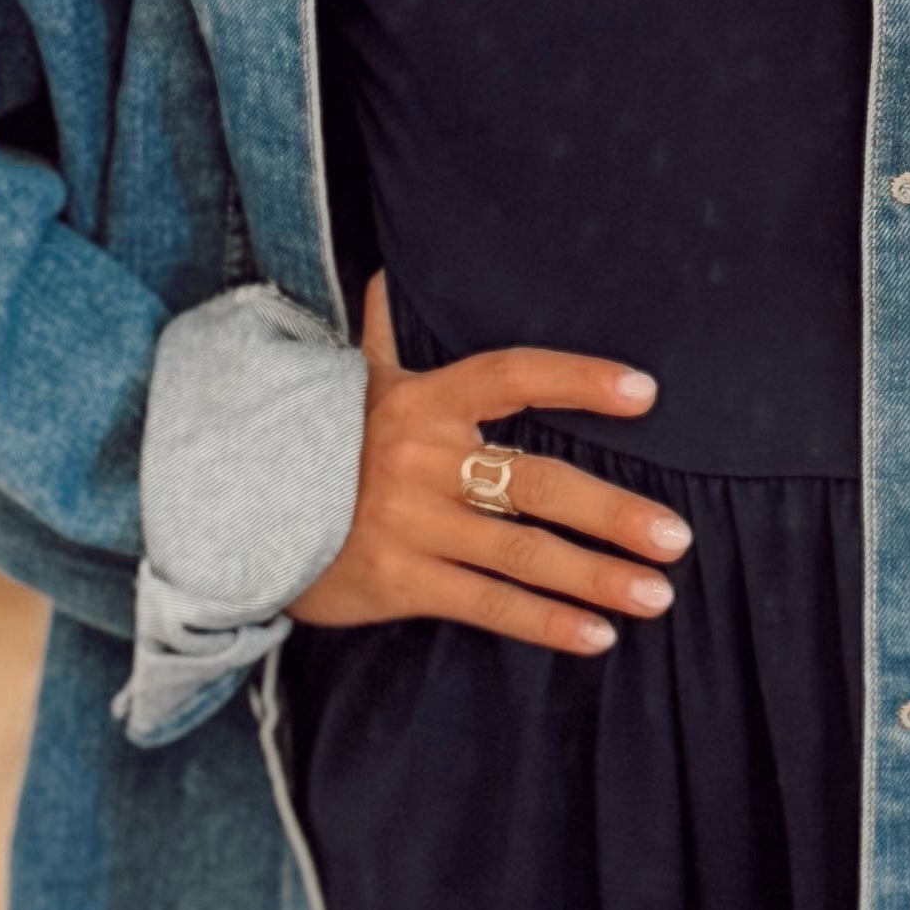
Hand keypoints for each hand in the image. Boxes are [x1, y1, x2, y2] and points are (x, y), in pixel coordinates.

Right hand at [291, 270, 689, 657]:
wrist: (232, 514)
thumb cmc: (314, 444)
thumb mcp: (346, 385)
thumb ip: (378, 334)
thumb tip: (380, 273)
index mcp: (419, 399)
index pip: (512, 375)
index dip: (578, 379)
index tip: (645, 393)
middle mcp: (420, 460)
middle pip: (536, 482)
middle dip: (613, 512)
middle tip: (676, 536)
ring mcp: (411, 524)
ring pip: (522, 552)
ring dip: (596, 576)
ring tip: (659, 594)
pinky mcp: (399, 582)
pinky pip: (486, 604)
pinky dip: (545, 623)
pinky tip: (597, 636)